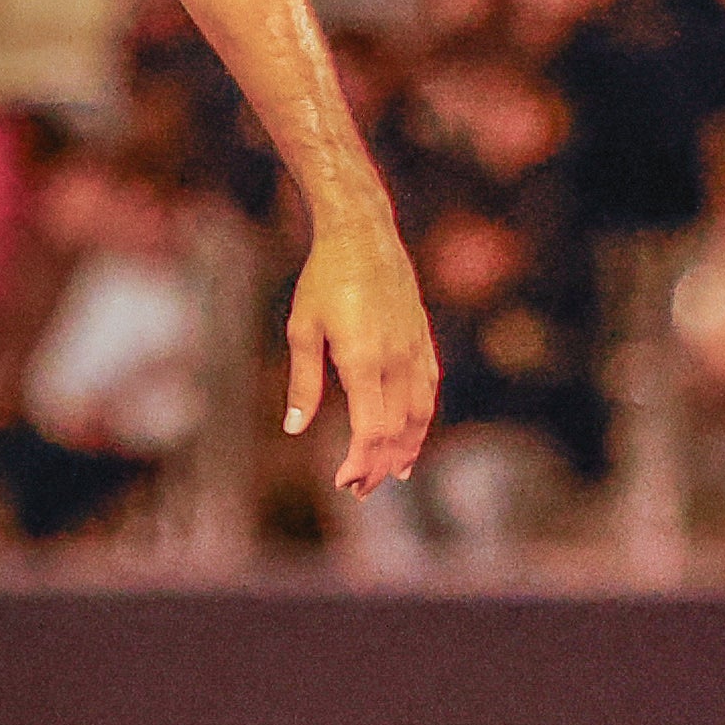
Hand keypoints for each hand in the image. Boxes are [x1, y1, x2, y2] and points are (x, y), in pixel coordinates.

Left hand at [284, 214, 439, 498]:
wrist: (364, 234)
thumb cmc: (324, 279)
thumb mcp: (303, 329)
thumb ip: (303, 382)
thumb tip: (295, 428)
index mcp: (364, 359)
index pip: (370, 428)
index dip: (361, 460)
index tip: (344, 481)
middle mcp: (396, 358)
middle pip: (396, 430)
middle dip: (378, 465)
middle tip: (359, 491)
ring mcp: (415, 349)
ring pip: (420, 413)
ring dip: (407, 449)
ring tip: (392, 475)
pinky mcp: (423, 339)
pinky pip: (429, 389)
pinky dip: (422, 419)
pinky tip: (412, 435)